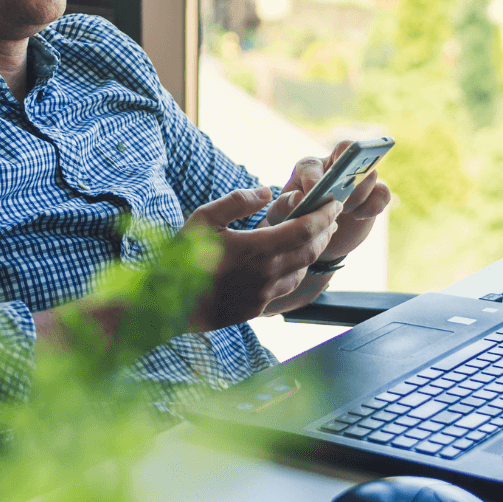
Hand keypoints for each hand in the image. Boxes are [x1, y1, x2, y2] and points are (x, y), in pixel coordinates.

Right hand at [183, 186, 340, 331]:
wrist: (167, 307)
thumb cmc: (182, 259)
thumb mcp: (204, 218)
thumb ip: (237, 201)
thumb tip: (266, 192)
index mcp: (257, 248)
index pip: (305, 229)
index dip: (324, 215)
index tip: (335, 202)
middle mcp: (267, 274)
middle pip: (310, 251)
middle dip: (325, 231)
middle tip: (331, 216)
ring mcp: (263, 295)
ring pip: (302, 271)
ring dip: (313, 252)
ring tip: (315, 236)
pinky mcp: (256, 309)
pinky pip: (287, 287)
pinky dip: (297, 270)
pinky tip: (291, 263)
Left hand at [263, 141, 390, 263]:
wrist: (314, 239)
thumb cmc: (294, 222)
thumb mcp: (281, 216)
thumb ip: (284, 206)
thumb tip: (300, 197)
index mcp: (308, 168)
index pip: (313, 164)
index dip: (315, 181)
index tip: (314, 198)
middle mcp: (334, 167)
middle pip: (348, 150)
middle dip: (347, 171)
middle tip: (338, 198)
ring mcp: (355, 180)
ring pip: (369, 172)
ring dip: (359, 193)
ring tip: (345, 211)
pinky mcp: (372, 196)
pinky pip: (382, 193)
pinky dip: (374, 204)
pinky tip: (359, 216)